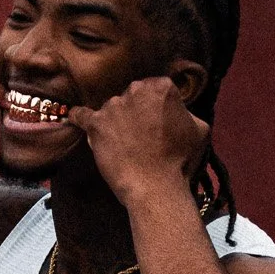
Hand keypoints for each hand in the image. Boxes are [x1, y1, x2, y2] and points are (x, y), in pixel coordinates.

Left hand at [68, 78, 209, 201]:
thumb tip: (179, 110)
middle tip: (141, 136)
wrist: (156, 186)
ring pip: (112, 109)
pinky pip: (82, 115)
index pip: (156, 89)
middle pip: (132, 97)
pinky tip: (75, 118)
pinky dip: (79, 117)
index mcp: (161, 87)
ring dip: (116, 122)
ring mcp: (113, 106)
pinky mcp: (96, 124)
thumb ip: (186, 113)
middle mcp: (135, 90)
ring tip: (122, 144)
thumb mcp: (199, 130)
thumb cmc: (180, 160)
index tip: (158, 124)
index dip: (157, 108)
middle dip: (136, 112)